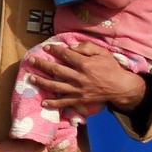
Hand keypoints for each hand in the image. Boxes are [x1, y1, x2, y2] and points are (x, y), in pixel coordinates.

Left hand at [24, 40, 145, 113]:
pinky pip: (64, 102)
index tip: (46, 48)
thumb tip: (70, 48)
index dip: (54, 51)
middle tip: (31, 60)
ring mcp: (78, 90)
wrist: (120, 87)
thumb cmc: (111, 68)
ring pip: (56, 86)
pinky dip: (53, 104)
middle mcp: (79, 78)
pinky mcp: (79, 100)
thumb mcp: (102, 52)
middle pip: (56, 70)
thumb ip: (86, 47)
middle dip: (42, 65)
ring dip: (42, 82)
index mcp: (85, 64)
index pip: (66, 55)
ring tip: (31, 78)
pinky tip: (43, 103)